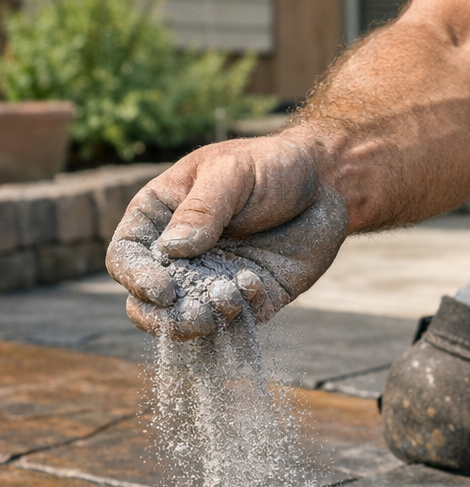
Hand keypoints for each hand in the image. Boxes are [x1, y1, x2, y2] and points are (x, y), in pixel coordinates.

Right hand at [105, 131, 347, 339]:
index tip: (162, 291)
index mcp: (159, 218)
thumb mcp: (231, 174)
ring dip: (204, 321)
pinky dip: (244, 311)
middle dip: (166, 316)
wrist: (325, 184)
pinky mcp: (253, 297)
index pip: (127, 256)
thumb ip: (202, 210)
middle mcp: (182, 255)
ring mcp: (217, 279)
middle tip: (192, 316)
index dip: (136, 278)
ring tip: (225, 306)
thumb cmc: (270, 165)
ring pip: (194, 316)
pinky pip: (241, 318)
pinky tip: (255, 284)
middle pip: (152, 300)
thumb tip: (172, 249)